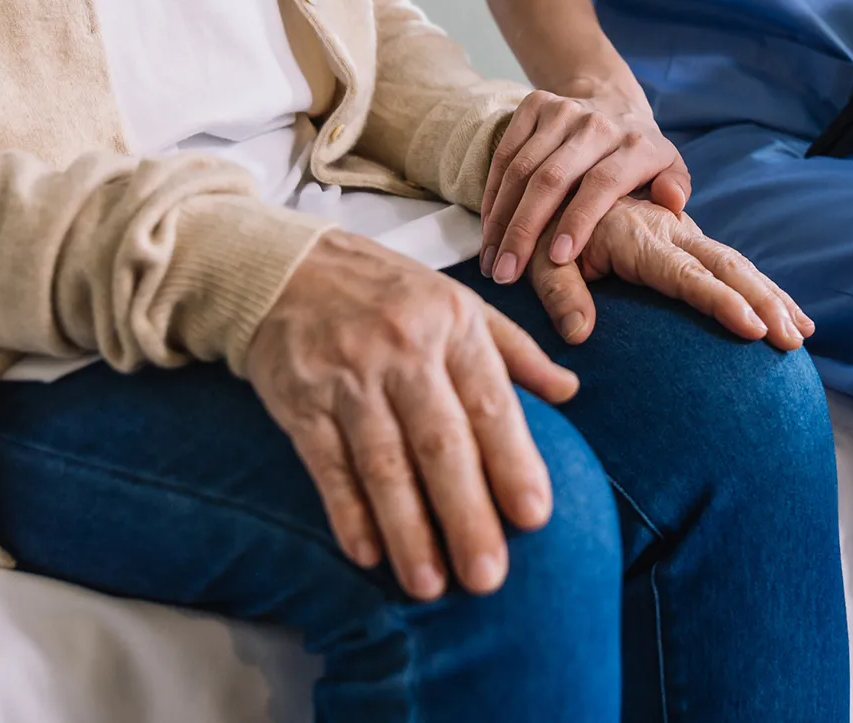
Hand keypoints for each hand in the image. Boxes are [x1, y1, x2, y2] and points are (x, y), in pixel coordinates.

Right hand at [244, 231, 579, 601]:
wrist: (283, 267)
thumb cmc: (385, 291)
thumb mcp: (457, 301)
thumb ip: (515, 351)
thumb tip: (569, 392)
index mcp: (452, 324)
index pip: (489, 402)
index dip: (512, 461)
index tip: (535, 516)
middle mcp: (402, 350)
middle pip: (439, 442)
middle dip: (466, 513)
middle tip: (489, 576)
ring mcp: (347, 376)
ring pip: (382, 463)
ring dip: (407, 529)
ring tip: (430, 585)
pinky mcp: (300, 400)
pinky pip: (326, 464)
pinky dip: (347, 512)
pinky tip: (368, 554)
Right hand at [480, 90, 691, 284]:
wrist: (611, 99)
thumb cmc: (640, 152)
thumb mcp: (670, 167)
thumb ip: (675, 188)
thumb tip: (672, 202)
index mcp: (634, 144)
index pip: (602, 183)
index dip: (579, 220)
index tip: (557, 258)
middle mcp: (596, 125)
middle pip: (551, 179)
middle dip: (525, 230)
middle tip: (507, 273)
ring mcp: (561, 111)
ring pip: (521, 169)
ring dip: (501, 218)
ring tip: (492, 262)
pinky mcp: (533, 105)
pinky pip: (504, 154)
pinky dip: (491, 194)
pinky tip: (489, 229)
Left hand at [527, 197, 814, 350]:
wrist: (559, 187)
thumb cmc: (545, 232)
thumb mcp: (539, 261)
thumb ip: (559, 293)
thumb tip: (579, 334)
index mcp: (637, 237)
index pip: (686, 274)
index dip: (722, 301)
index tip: (753, 328)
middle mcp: (668, 232)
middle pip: (726, 267)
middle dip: (763, 303)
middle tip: (791, 340)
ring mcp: (683, 235)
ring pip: (738, 265)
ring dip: (773, 298)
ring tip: (801, 333)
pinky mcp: (689, 242)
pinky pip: (733, 267)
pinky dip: (764, 291)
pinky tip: (790, 317)